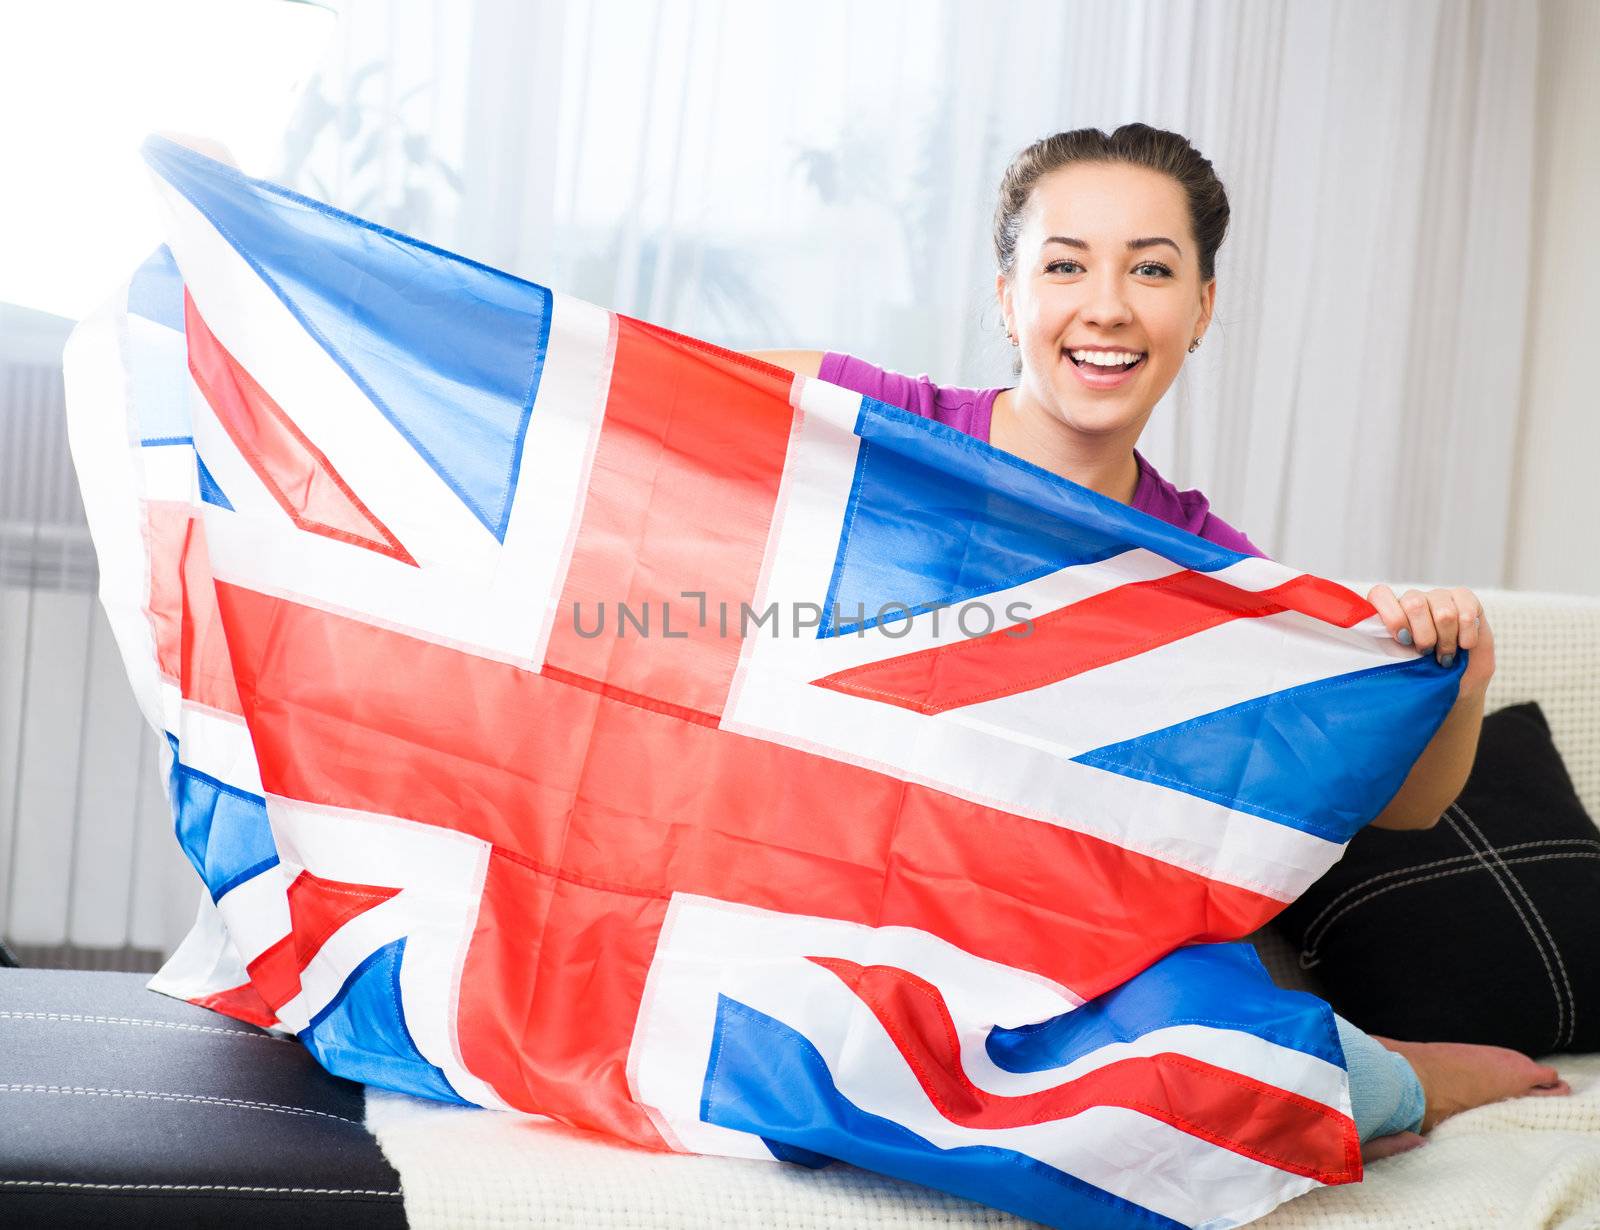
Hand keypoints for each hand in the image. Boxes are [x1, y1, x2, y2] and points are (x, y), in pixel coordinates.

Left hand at [1366, 584, 1494, 696]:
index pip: (1381, 595)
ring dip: (1447, 641)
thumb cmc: (1423, 674)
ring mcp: (1439, 596)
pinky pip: (1467, 612)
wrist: (1459, 680)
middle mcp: (1413, 600)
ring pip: (1443, 612)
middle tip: (1426, 652)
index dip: (1392, 617)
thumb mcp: (1399, 665)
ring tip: (1445, 655)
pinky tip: (1464, 645)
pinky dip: (1467, 635)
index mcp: (1390, 611)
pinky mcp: (1465, 599)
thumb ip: (1385, 652)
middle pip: (1414, 603)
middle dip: (1423, 636)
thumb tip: (1366, 657)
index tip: (1402, 640)